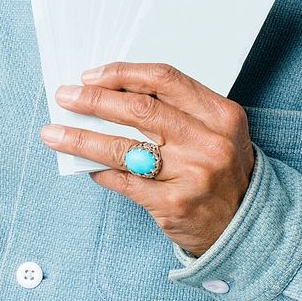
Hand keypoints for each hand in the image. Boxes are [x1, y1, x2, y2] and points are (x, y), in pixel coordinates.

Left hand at [40, 61, 254, 257]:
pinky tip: (84, 165)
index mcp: (220, 114)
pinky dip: (99, 170)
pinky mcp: (174, 205)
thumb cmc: (223, 171)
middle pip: (140, 109)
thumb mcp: (215, 131)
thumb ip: (176, 110)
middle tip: (67, 97)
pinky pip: (124, 182)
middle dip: (94, 100)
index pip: (164, 79)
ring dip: (82, 138)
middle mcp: (208, 142)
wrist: (247, 226)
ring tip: (54, 133)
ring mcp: (191, 175)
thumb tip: (112, 94)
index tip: (92, 76)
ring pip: (123, 148)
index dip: (123, 73)